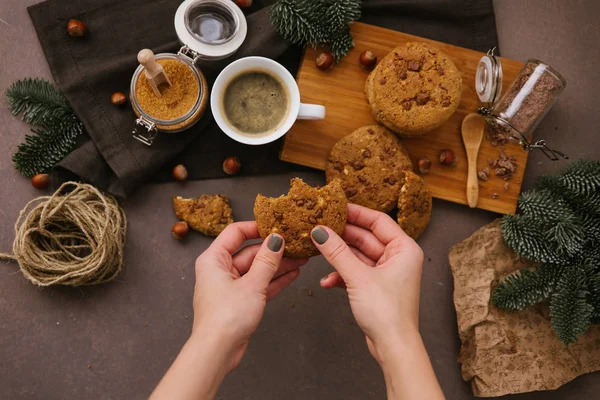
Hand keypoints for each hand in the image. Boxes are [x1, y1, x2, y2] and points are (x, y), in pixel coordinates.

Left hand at [193, 221, 306, 372]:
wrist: (217, 352)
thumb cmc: (225, 318)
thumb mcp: (252, 284)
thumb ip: (267, 260)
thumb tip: (277, 239)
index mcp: (213, 259)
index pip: (235, 232)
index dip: (257, 227)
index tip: (277, 225)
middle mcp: (219, 270)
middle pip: (250, 252)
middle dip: (274, 249)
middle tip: (296, 243)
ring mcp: (230, 287)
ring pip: (257, 269)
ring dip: (278, 265)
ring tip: (301, 257)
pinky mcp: (239, 302)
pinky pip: (259, 285)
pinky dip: (274, 280)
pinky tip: (293, 274)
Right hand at [310, 204, 423, 363]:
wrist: (393, 347)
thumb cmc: (387, 313)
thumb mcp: (358, 277)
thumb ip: (337, 252)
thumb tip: (320, 231)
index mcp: (404, 249)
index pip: (378, 221)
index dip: (356, 212)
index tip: (336, 207)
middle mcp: (398, 258)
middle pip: (366, 237)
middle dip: (343, 235)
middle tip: (320, 227)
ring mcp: (387, 273)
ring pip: (359, 255)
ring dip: (339, 256)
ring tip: (319, 250)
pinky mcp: (376, 287)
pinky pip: (356, 272)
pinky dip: (342, 275)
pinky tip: (327, 281)